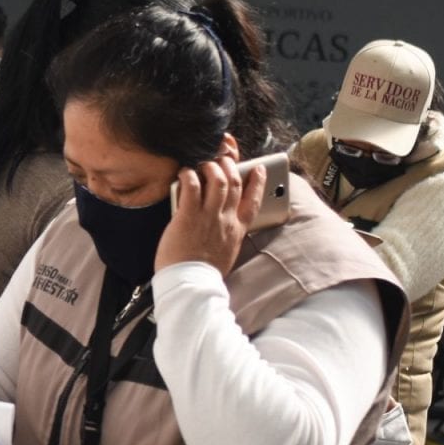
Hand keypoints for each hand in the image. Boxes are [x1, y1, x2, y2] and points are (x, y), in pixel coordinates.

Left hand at [155, 155, 265, 277]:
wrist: (192, 285)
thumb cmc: (203, 275)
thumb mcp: (225, 254)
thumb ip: (226, 237)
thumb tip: (221, 229)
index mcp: (237, 230)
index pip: (253, 201)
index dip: (258, 182)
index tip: (260, 170)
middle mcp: (225, 219)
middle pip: (235, 182)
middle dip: (230, 165)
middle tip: (222, 159)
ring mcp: (208, 216)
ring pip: (218, 178)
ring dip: (210, 166)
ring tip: (202, 164)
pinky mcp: (188, 216)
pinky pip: (192, 186)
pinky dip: (188, 174)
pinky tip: (184, 172)